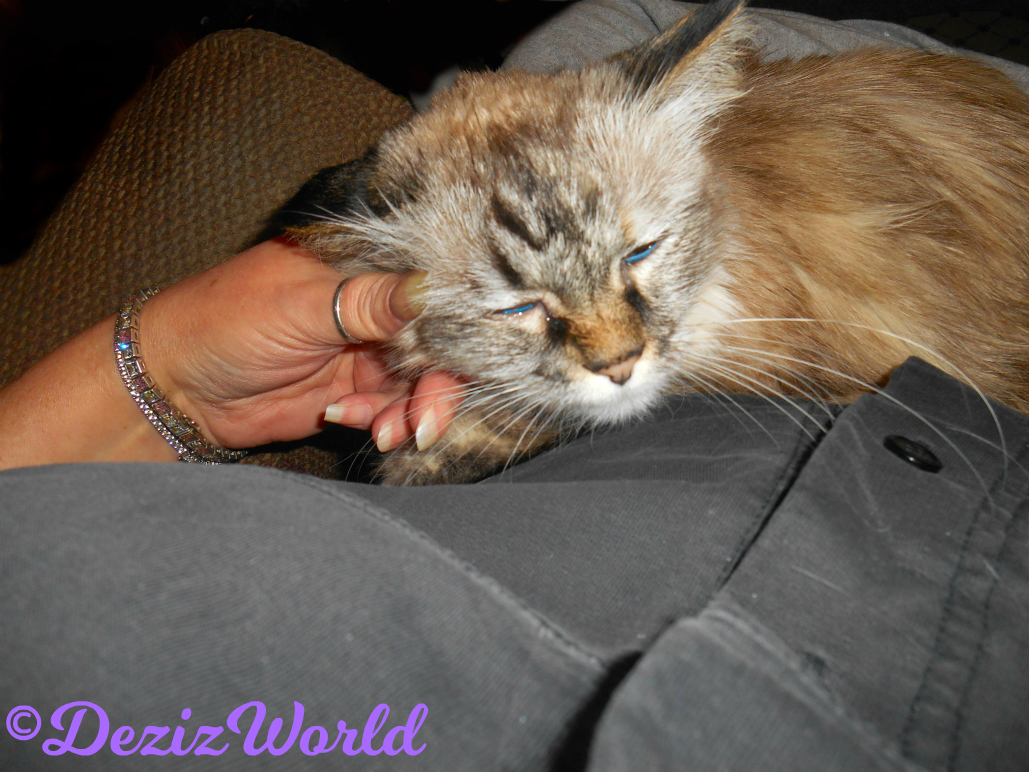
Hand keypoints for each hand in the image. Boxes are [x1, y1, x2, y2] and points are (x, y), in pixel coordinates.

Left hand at [142, 239, 463, 452]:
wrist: (175, 388)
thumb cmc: (223, 323)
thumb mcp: (299, 307)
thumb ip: (368, 303)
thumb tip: (434, 290)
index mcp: (358, 266)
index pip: (427, 284)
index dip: (457, 317)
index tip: (477, 352)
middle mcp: (368, 306)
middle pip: (435, 341)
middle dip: (438, 382)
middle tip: (426, 417)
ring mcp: (363, 350)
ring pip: (418, 381)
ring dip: (414, 410)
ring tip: (394, 432)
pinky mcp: (352, 392)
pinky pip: (392, 408)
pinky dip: (387, 422)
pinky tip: (360, 425)